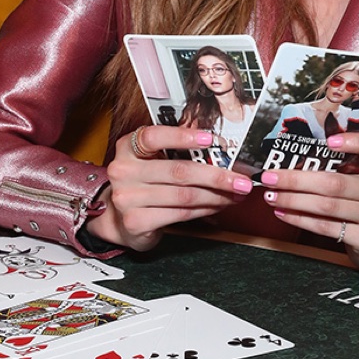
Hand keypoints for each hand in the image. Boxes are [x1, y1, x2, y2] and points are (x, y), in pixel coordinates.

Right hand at [87, 125, 253, 251]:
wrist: (118, 218)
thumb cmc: (143, 183)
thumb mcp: (152, 160)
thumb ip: (176, 152)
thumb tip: (218, 150)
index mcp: (128, 147)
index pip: (154, 136)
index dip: (183, 137)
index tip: (211, 139)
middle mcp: (124, 170)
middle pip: (179, 171)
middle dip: (216, 176)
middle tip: (240, 179)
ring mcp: (127, 198)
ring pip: (184, 195)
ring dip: (216, 196)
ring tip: (234, 195)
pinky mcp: (136, 221)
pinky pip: (180, 214)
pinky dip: (204, 210)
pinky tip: (216, 206)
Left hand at [260, 132, 358, 270]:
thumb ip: (343, 164)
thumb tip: (294, 154)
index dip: (356, 142)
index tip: (329, 141)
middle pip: (335, 183)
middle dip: (297, 180)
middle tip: (271, 176)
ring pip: (327, 206)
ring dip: (293, 200)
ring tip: (272, 196)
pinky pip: (327, 227)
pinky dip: (300, 219)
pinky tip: (284, 213)